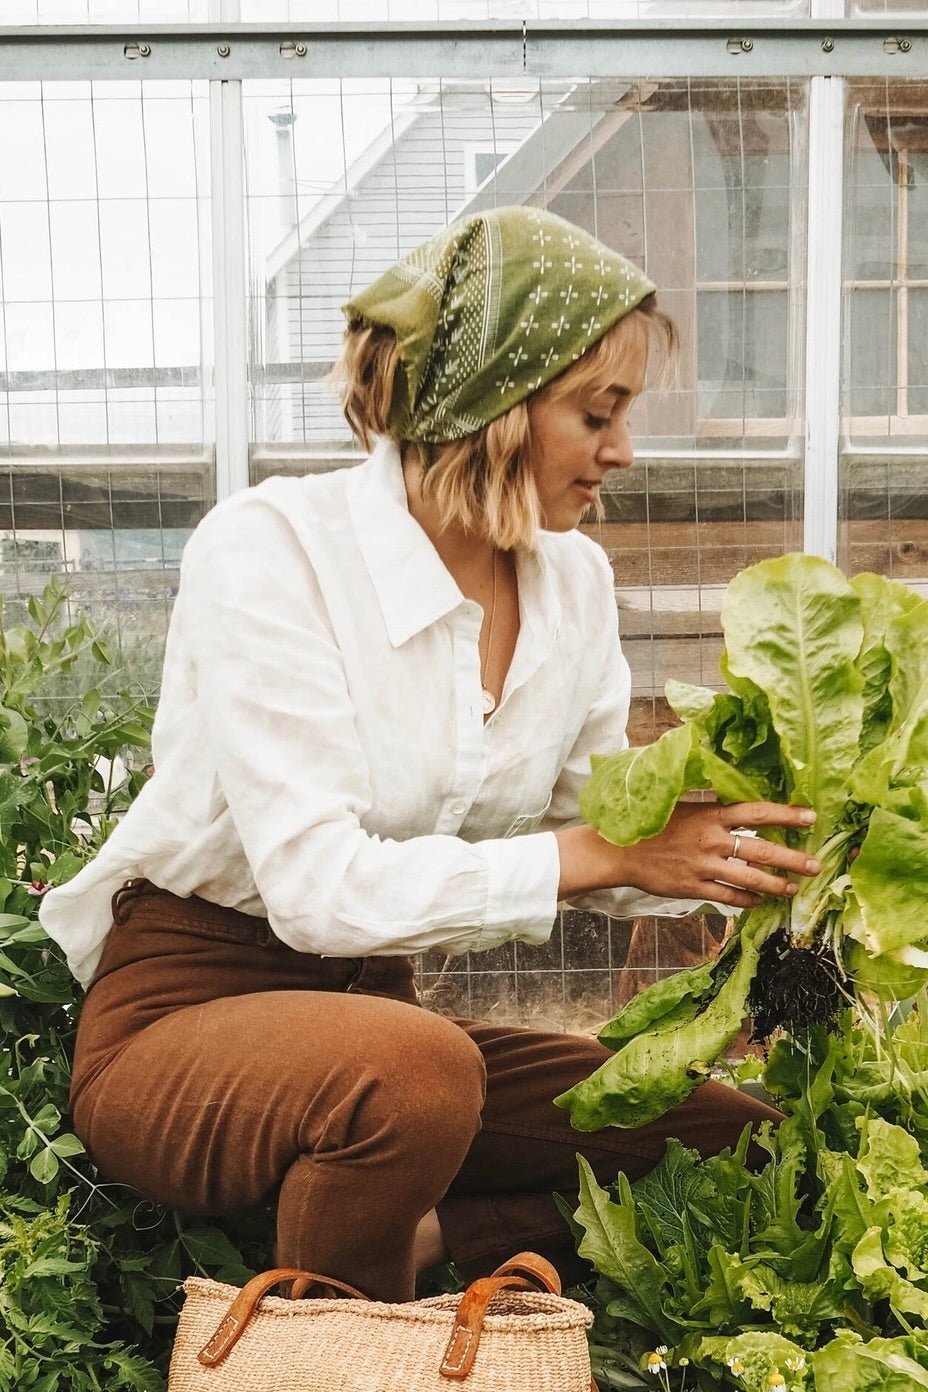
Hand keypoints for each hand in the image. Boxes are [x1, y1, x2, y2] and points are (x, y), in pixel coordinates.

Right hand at [556, 802, 819, 907]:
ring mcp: (703, 866)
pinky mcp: (693, 887)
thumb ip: (712, 808)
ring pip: (750, 879)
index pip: (757, 812)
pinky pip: (728, 897)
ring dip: (775, 885)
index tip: (812, 817)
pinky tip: (758, 901)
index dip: (786, 815)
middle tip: (815, 866)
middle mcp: (711, 840)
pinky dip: (747, 900)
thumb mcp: (683, 806)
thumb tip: (741, 804)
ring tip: (793, 889)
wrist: (618, 850)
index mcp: (710, 815)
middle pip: (762, 851)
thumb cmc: (651, 824)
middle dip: (792, 860)